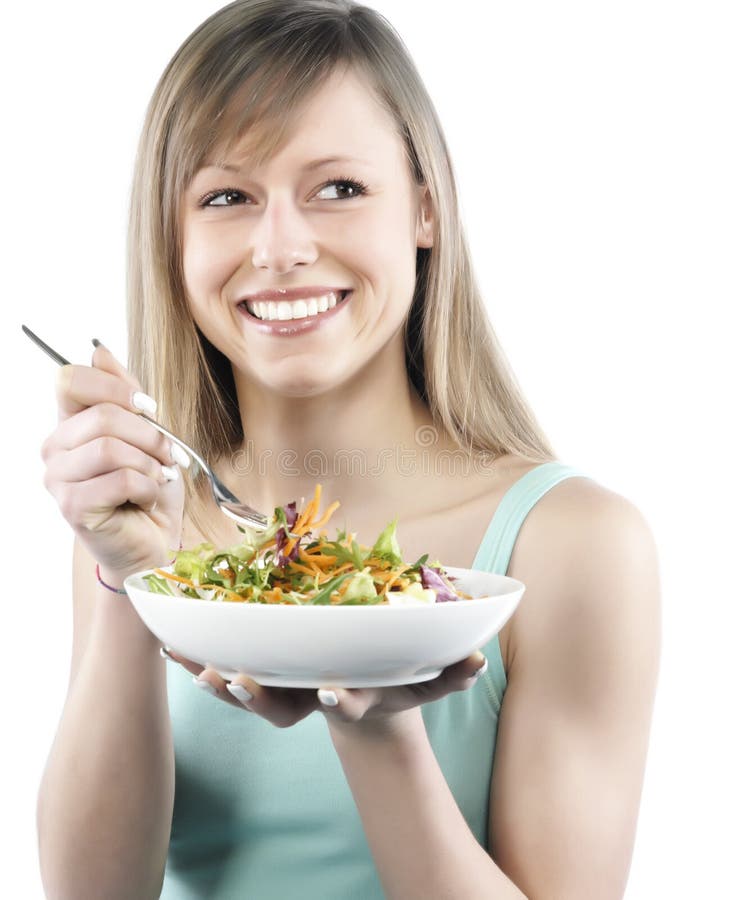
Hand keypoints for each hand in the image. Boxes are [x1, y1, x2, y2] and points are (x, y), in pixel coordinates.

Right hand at [41, 342, 186, 576]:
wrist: (155, 542)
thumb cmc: (149, 490)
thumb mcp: (147, 435)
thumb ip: (125, 395)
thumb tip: (98, 351)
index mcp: (69, 424)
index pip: (69, 380)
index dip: (115, 387)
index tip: (148, 408)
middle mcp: (55, 448)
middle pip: (102, 415)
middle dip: (150, 434)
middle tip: (169, 455)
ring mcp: (58, 479)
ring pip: (110, 447)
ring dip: (150, 462)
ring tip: (160, 478)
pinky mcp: (72, 507)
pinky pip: (120, 479)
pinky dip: (147, 487)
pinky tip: (147, 498)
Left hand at [162, 649, 488, 734]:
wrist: (360, 691)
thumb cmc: (391, 678)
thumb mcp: (423, 676)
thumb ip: (450, 673)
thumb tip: (480, 664)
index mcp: (350, 694)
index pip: (344, 704)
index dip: (340, 703)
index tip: (333, 693)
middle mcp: (310, 697)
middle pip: (279, 708)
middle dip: (256, 698)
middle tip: (236, 679)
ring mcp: (284, 689)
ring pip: (247, 693)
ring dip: (218, 680)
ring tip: (190, 663)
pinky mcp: (264, 672)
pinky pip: (228, 667)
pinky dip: (199, 657)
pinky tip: (170, 640)